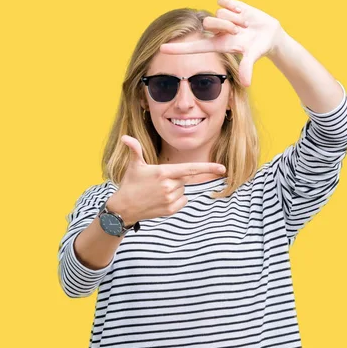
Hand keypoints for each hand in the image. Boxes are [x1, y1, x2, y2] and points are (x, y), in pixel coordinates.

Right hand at [107, 135, 225, 224]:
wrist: (124, 208)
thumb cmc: (130, 184)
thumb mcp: (134, 165)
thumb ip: (135, 149)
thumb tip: (124, 137)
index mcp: (163, 172)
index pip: (190, 169)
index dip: (208, 168)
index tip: (222, 168)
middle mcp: (169, 186)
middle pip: (184, 179)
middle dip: (174, 179)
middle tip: (157, 182)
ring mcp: (170, 199)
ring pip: (183, 190)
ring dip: (175, 189)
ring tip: (157, 192)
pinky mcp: (170, 210)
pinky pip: (183, 201)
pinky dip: (176, 200)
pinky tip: (161, 200)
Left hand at [159, 0, 286, 86]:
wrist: (268, 33)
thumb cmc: (257, 48)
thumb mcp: (251, 57)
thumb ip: (246, 68)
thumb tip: (246, 84)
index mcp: (217, 44)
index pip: (193, 47)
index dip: (178, 48)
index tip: (161, 49)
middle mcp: (215, 31)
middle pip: (208, 22)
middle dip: (226, 25)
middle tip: (240, 30)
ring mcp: (220, 18)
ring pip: (219, 12)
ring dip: (236, 18)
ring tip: (244, 24)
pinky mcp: (227, 5)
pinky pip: (224, 1)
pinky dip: (236, 6)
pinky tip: (243, 13)